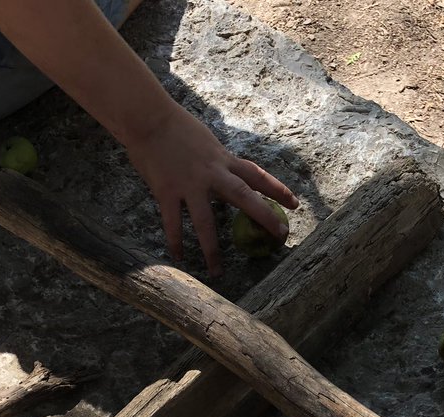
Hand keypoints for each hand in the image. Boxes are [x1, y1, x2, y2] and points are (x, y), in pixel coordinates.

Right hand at [124, 104, 297, 274]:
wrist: (148, 118)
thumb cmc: (176, 128)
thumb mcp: (207, 143)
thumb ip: (218, 164)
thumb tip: (227, 180)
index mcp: (222, 159)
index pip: (257, 175)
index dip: (277, 190)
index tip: (295, 205)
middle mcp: (211, 172)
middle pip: (243, 196)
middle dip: (264, 216)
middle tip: (279, 236)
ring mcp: (189, 183)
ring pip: (205, 222)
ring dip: (212, 250)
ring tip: (217, 272)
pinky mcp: (167, 191)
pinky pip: (173, 223)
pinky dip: (176, 242)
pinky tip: (180, 258)